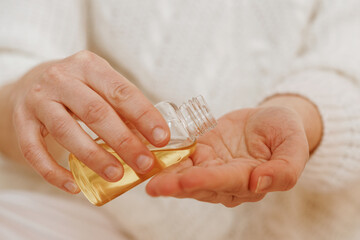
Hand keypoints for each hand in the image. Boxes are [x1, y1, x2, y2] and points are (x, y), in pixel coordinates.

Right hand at [9, 50, 169, 192]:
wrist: (33, 82)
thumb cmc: (79, 88)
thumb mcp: (101, 86)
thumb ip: (123, 108)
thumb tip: (151, 140)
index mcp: (89, 65)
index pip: (121, 91)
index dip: (144, 116)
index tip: (161, 138)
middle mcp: (61, 78)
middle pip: (95, 112)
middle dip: (124, 141)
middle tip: (144, 163)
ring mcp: (38, 99)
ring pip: (66, 131)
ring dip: (94, 156)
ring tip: (117, 175)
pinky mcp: (21, 121)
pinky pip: (34, 151)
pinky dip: (54, 172)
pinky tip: (74, 186)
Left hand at [146, 96, 321, 206]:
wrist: (270, 121)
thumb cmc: (285, 133)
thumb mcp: (293, 146)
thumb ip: (283, 169)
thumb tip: (259, 183)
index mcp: (249, 181)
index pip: (224, 183)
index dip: (204, 182)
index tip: (184, 180)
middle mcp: (226, 180)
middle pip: (198, 184)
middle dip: (175, 185)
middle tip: (152, 185)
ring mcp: (210, 166)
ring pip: (185, 174)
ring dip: (165, 175)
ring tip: (144, 173)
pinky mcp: (200, 151)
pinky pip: (181, 156)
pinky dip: (165, 157)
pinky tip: (149, 154)